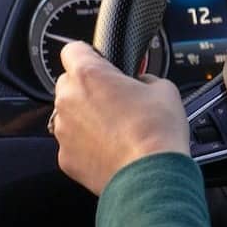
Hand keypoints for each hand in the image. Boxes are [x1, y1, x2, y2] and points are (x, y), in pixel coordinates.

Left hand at [53, 41, 189, 194]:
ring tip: (115, 127)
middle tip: (115, 97)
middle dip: (88, 87)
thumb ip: (144, 78)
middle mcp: (68, 100)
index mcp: (89, 75)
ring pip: (68, 114)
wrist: (151, 176)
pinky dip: (86, 144)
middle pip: (68, 83)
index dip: (89, 54)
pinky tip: (110, 148)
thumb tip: (140, 84)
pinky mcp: (65, 159)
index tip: (101, 61)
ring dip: (85, 116)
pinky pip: (72, 143)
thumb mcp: (163, 87)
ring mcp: (63, 132)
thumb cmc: (156, 130)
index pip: (72, 49)